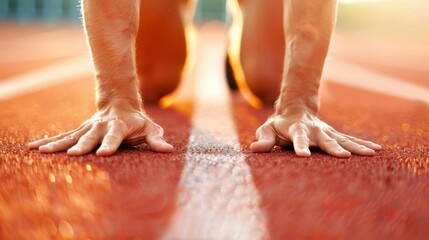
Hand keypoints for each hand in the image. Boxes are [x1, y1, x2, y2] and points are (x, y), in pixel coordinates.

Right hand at [28, 104, 172, 155]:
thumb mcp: (150, 128)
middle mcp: (101, 126)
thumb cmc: (138, 120)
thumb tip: (169, 149)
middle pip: (91, 136)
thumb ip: (157, 139)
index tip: (103, 153)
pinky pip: (63, 136)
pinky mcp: (80, 130)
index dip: (110, 144)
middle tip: (74, 154)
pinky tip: (34, 148)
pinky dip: (50, 141)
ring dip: (58, 143)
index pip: (115, 136)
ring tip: (43, 151)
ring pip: (72, 136)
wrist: (120, 101)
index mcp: (119, 126)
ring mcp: (88, 127)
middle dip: (83, 145)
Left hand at [250, 110, 381, 157]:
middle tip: (343, 157)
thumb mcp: (267, 129)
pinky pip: (349, 139)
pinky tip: (376, 150)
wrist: (295, 108)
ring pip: (342, 138)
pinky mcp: (333, 134)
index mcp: (297, 128)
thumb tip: (254, 148)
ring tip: (370, 153)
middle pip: (325, 139)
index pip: (297, 137)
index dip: (299, 146)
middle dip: (334, 147)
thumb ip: (263, 138)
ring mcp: (326, 131)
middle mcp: (314, 129)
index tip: (303, 156)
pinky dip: (362, 144)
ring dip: (356, 146)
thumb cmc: (279, 124)